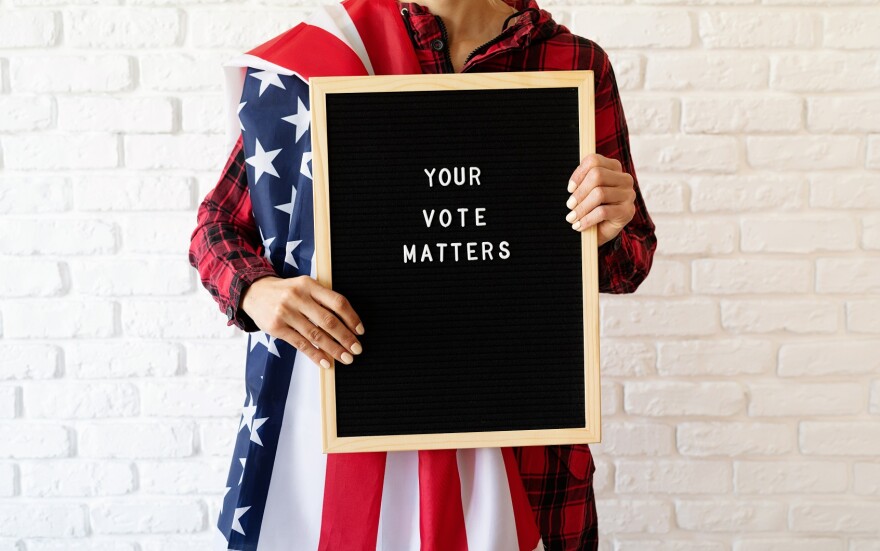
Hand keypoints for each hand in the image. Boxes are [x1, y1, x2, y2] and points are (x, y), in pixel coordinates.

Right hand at [240, 275, 363, 368]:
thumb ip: (322, 299)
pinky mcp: (277, 327)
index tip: (360, 330)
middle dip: (346, 337)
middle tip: (357, 349)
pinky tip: (326, 362)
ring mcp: (286, 313)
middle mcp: (298, 297)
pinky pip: (301, 344)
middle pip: (328, 321)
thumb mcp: (304, 287)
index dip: (351, 317)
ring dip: (334, 349)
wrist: (254, 292)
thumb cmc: (286, 292)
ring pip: (316, 335)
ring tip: (346, 358)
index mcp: (309, 285)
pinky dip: (316, 355)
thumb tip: (347, 323)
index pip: (337, 302)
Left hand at [564, 153, 635, 246]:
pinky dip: (587, 219)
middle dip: (579, 192)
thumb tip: (573, 187)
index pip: (594, 161)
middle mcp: (624, 178)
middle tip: (570, 205)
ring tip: (572, 218)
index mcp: (614, 168)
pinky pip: (603, 212)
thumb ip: (582, 182)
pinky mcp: (627, 211)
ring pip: (599, 194)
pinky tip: (579, 225)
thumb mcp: (587, 192)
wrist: (604, 230)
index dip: (579, 174)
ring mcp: (628, 194)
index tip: (570, 189)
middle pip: (597, 175)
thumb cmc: (594, 208)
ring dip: (581, 208)